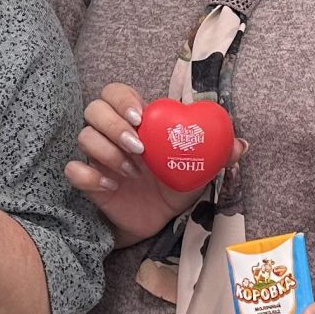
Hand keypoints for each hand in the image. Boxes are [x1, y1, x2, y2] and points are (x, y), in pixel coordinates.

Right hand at [65, 83, 247, 248]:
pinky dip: (87, 174)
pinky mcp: (88, 182)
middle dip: (113, 124)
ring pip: (83, 136)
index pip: (116, 93)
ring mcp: (98, 157)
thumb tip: (241, 144)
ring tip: (132, 171)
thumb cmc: (175, 186)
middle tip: (138, 146)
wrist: (158, 221)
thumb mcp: (199, 169)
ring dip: (106, 150)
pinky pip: (73, 169)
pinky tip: (109, 186)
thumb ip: (217, 153)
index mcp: (137, 123)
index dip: (122, 98)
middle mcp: (112, 135)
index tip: (141, 116)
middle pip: (93, 109)